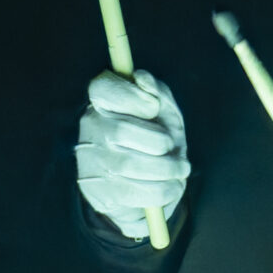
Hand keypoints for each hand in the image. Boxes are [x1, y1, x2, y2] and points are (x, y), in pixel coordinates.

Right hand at [75, 69, 189, 240]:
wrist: (149, 185)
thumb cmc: (157, 138)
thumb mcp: (164, 112)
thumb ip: (157, 91)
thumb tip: (142, 78)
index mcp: (103, 103)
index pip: (103, 88)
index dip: (131, 95)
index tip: (153, 107)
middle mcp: (91, 130)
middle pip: (121, 131)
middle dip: (159, 142)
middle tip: (174, 148)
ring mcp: (92, 163)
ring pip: (129, 165)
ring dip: (167, 169)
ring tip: (181, 169)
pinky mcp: (101, 194)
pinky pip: (134, 193)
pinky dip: (163, 191)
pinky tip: (172, 186)